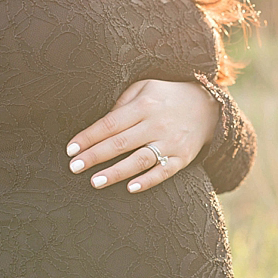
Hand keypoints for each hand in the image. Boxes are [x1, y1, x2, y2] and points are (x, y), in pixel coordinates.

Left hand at [65, 79, 219, 193]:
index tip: (70, 149)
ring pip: (140, 160)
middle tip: (73, 167)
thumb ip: (122, 103)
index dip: (89, 137)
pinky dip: (148, 181)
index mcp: (144, 105)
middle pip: (120, 143)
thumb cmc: (165, 97)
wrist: (207, 106)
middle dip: (95, 156)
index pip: (110, 123)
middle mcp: (157, 124)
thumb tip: (100, 126)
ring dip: (116, 172)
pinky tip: (130, 189)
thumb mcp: (144, 88)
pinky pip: (164, 172)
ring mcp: (171, 142)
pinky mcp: (183, 157)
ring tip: (94, 182)